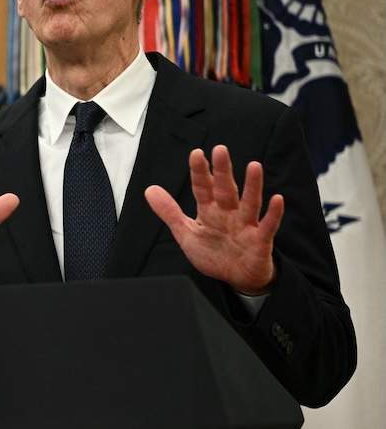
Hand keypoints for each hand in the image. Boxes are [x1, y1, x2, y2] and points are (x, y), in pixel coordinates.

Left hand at [144, 145, 283, 294]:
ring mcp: (245, 225)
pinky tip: (277, 199)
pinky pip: (267, 226)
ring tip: (254, 166)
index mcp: (210, 211)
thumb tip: (149, 190)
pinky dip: (273, 214)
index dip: (199, 172)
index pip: (203, 188)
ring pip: (249, 203)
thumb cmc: (214, 253)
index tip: (196, 154)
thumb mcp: (186, 233)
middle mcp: (228, 214)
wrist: (236, 278)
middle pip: (225, 190)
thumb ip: (169, 211)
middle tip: (220, 150)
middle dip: (222, 171)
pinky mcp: (260, 240)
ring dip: (252, 186)